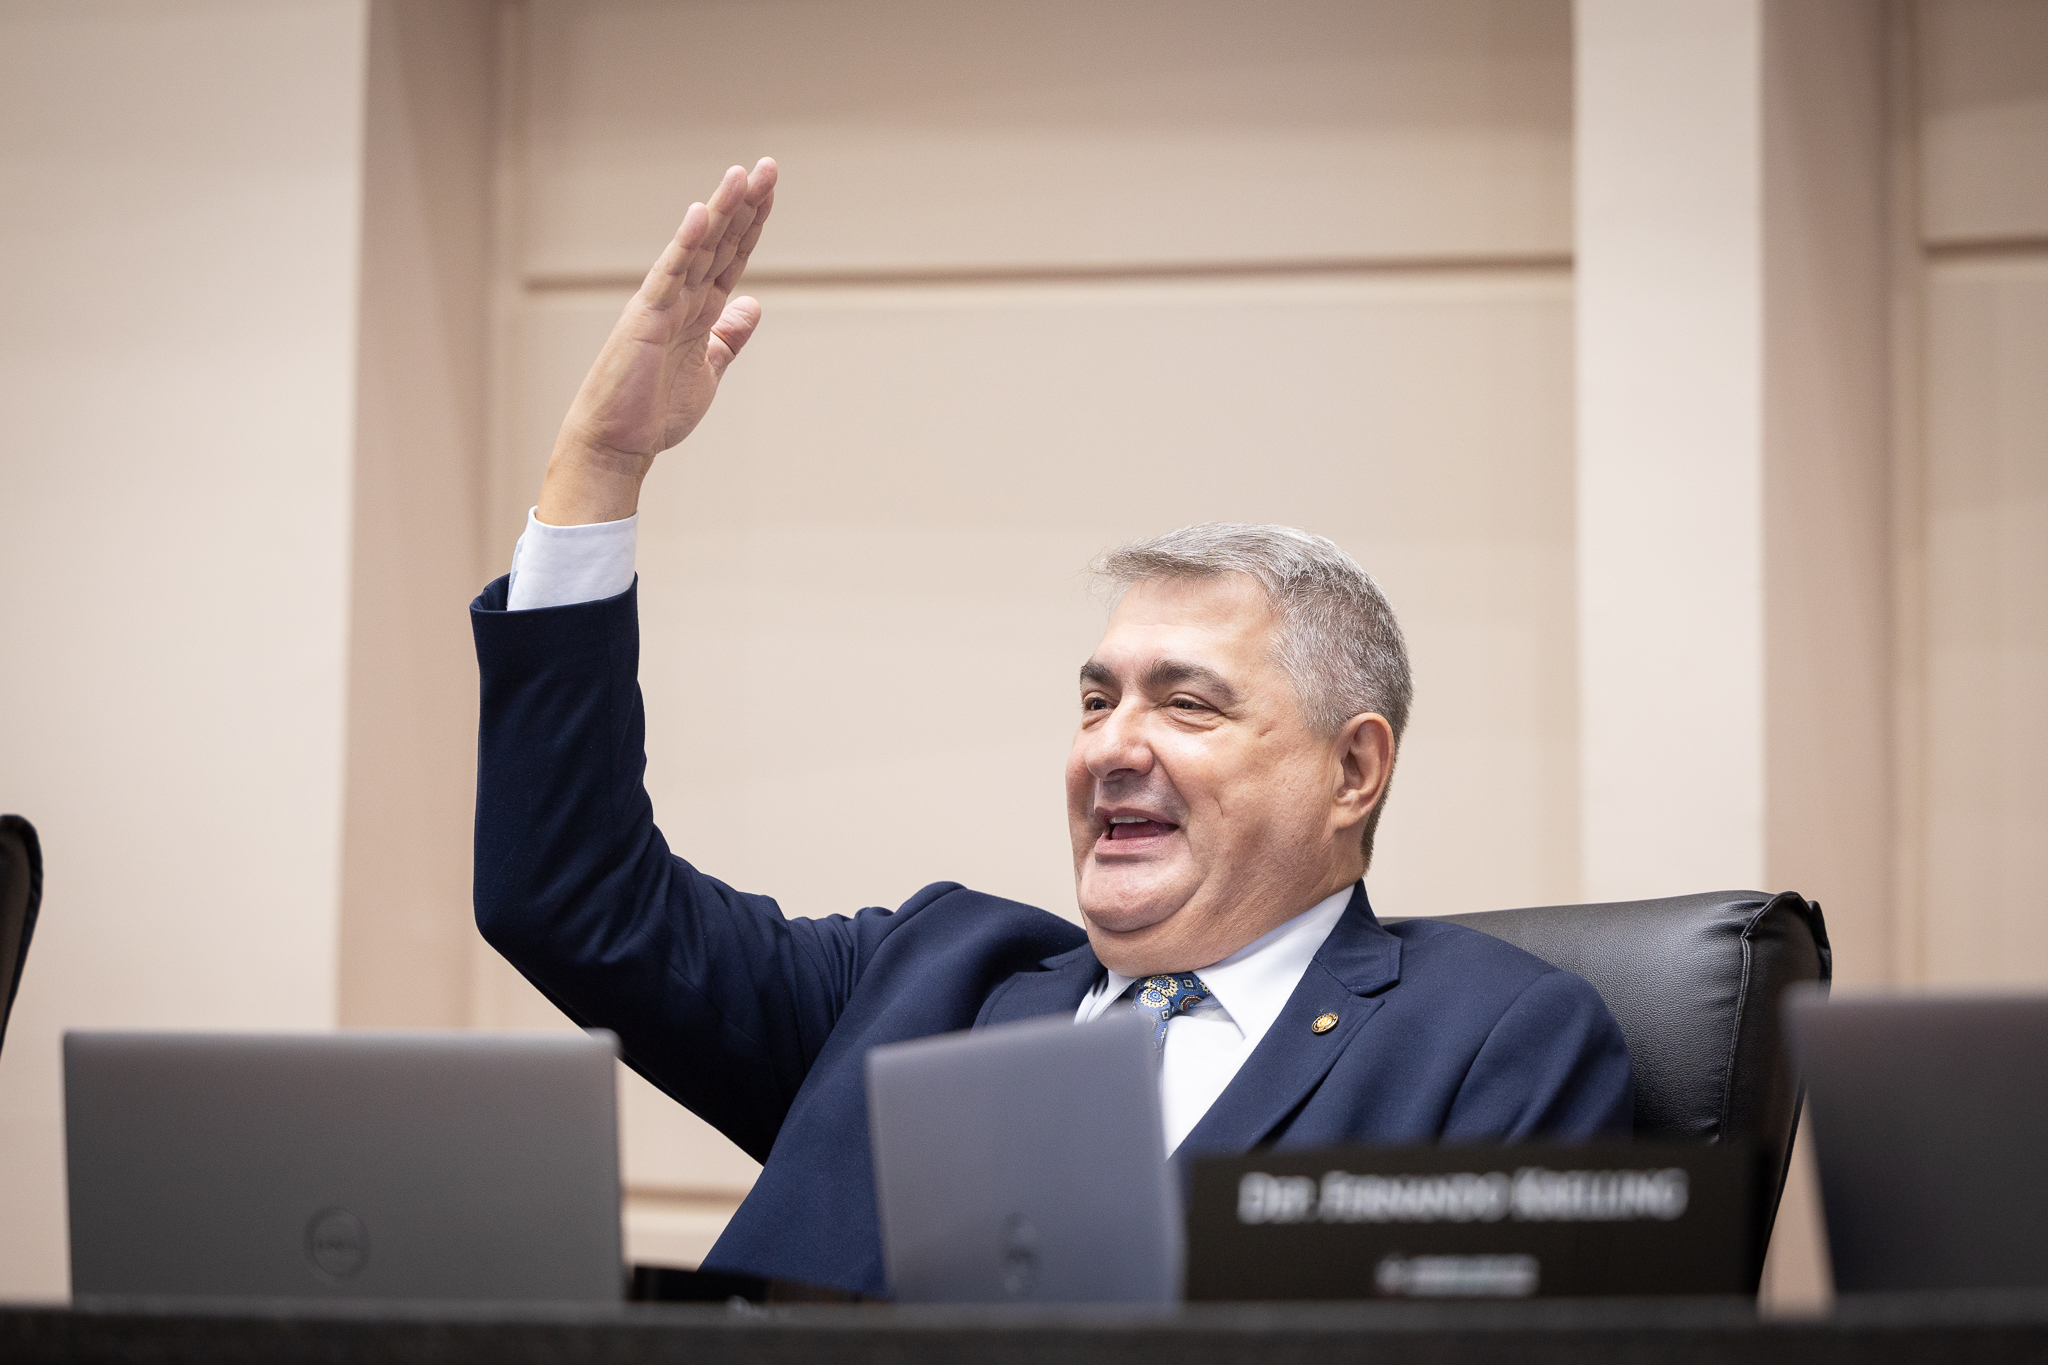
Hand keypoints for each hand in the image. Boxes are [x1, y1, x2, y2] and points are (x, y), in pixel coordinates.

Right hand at [538, 158, 777, 524]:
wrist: (619, 445)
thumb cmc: (655, 411)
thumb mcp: (709, 368)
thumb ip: (729, 337)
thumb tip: (752, 305)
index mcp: (698, 310)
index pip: (731, 256)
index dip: (752, 224)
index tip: (770, 190)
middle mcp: (681, 298)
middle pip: (719, 242)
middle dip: (745, 206)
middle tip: (769, 167)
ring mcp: (662, 304)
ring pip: (697, 249)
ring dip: (721, 212)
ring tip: (742, 176)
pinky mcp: (646, 318)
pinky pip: (670, 275)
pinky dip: (686, 244)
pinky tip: (702, 215)